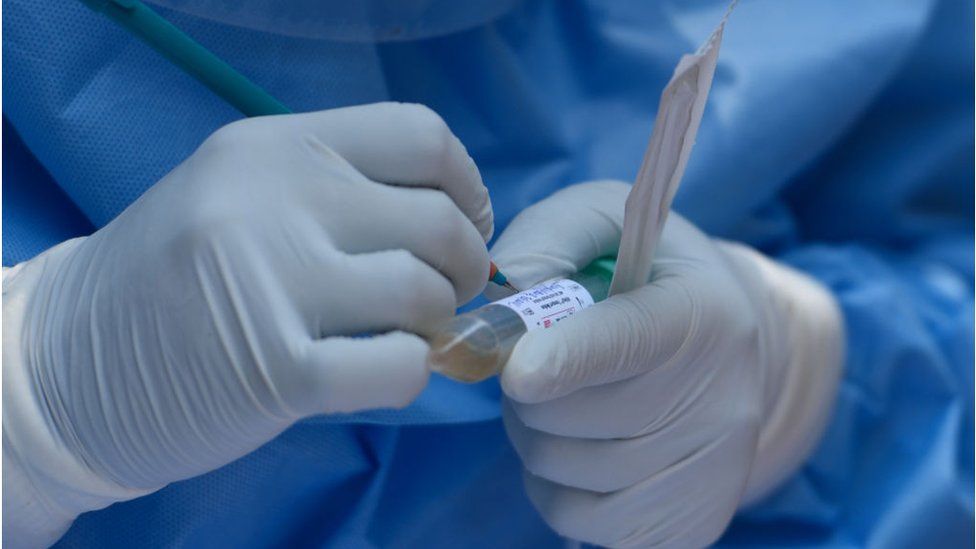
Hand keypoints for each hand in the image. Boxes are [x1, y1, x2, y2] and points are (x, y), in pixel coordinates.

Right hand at [2, 103, 491, 545]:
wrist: (67, 366)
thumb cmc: (171, 278)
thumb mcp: (241, 195)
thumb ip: (336, 189)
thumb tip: (456, 218)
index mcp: (275, 146)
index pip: (422, 136)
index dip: (467, 186)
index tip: (465, 224)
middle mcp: (276, 200)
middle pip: (438, 219)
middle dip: (465, 265)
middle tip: (445, 292)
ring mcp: (272, 283)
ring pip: (426, 292)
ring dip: (439, 321)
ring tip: (410, 332)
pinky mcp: (275, 370)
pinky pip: (400, 366)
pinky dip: (412, 372)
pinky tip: (384, 371)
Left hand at [490, 181, 843, 546]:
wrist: (728, 344)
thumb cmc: (646, 274)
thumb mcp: (604, 222)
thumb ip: (546, 240)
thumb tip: (494, 304)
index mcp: (700, 312)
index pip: (623, 342)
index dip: (561, 359)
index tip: (517, 371)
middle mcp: (720, 398)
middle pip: (570, 414)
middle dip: (528, 389)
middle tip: (542, 361)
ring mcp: (709, 471)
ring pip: (561, 469)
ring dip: (536, 434)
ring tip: (569, 397)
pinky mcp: (690, 525)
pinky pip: (574, 521)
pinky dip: (556, 486)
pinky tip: (585, 446)